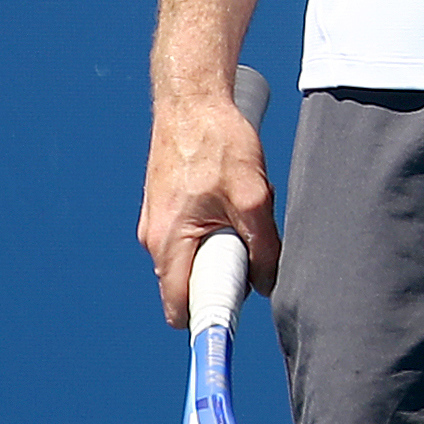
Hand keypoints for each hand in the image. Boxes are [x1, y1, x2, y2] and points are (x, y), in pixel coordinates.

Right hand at [137, 85, 278, 328]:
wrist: (193, 99)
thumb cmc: (217, 141)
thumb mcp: (253, 195)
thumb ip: (263, 244)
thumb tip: (270, 282)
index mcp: (168, 241)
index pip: (180, 305)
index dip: (208, 319)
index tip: (234, 323)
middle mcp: (154, 238)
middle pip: (189, 284)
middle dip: (223, 275)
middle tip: (251, 250)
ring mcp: (156, 223)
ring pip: (194, 258)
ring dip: (222, 248)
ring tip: (243, 213)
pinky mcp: (166, 209)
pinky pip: (192, 236)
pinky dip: (215, 228)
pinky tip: (233, 200)